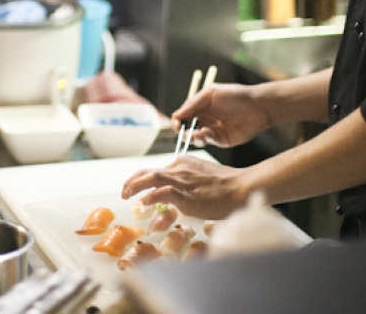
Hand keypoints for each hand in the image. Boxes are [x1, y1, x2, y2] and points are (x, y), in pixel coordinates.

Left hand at [120, 156, 249, 220]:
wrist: (242, 187)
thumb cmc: (227, 185)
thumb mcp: (202, 177)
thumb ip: (187, 183)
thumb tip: (174, 197)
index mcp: (183, 163)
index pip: (157, 170)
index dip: (142, 180)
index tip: (136, 188)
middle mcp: (179, 168)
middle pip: (148, 171)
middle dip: (131, 181)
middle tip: (123, 191)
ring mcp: (182, 180)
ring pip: (151, 178)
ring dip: (134, 186)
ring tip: (126, 195)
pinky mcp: (186, 194)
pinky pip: (162, 193)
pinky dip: (151, 197)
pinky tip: (144, 203)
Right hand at [171, 83, 271, 147]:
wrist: (257, 106)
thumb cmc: (234, 95)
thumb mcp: (210, 93)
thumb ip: (192, 104)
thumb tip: (176, 115)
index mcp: (200, 108)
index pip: (182, 117)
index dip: (177, 121)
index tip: (177, 124)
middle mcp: (204, 120)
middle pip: (187, 129)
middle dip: (183, 132)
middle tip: (185, 132)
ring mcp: (213, 131)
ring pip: (196, 138)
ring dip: (193, 137)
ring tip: (196, 133)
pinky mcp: (222, 140)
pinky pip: (209, 141)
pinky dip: (205, 138)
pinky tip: (207, 132)